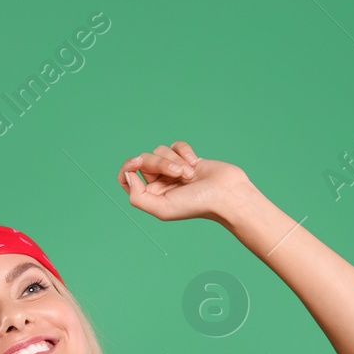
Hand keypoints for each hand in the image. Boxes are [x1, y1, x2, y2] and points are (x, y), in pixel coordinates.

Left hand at [117, 141, 250, 222]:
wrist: (226, 195)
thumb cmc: (197, 204)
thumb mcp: (162, 209)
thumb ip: (138, 197)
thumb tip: (128, 176)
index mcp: (150, 196)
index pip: (126, 177)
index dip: (128, 167)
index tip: (137, 162)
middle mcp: (159, 182)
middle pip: (144, 160)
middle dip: (160, 163)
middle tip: (178, 173)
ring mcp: (173, 169)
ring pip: (160, 150)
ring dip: (176, 160)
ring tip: (190, 175)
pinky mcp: (187, 158)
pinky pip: (176, 145)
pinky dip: (185, 152)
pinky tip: (196, 164)